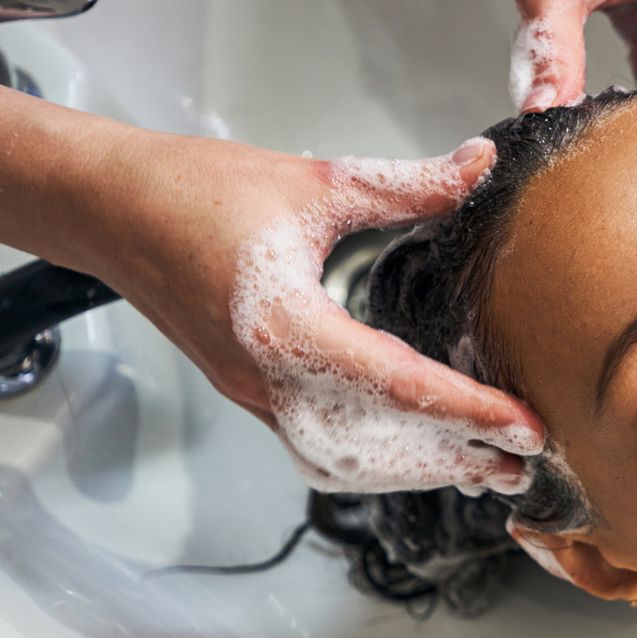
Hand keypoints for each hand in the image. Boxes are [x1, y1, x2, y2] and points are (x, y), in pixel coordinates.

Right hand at [82, 131, 542, 494]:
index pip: (399, 388)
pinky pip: (316, 450)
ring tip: (480, 469)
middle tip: (521, 465)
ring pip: (343, 463)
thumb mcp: (317, 181)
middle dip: (453, 462)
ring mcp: (253, 395)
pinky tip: (413, 454)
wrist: (109, 209)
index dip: (471, 413)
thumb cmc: (197, 190)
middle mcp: (267, 378)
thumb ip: (408, 184)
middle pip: (375, 449)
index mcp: (287, 328)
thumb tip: (479, 164)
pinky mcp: (247, 394)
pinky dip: (372, 464)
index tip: (527, 428)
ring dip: (414, 473)